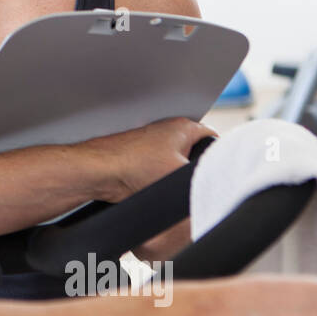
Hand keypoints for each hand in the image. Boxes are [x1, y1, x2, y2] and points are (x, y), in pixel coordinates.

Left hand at [86, 117, 215, 201]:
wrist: (97, 173)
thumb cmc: (133, 167)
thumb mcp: (181, 176)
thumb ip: (204, 178)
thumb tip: (215, 183)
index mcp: (183, 127)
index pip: (214, 140)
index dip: (219, 159)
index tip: (217, 174)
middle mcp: (166, 130)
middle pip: (196, 153)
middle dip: (195, 171)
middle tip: (192, 185)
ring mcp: (150, 143)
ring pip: (176, 163)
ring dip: (175, 177)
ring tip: (168, 187)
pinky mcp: (137, 157)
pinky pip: (158, 170)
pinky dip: (159, 180)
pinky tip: (153, 188)